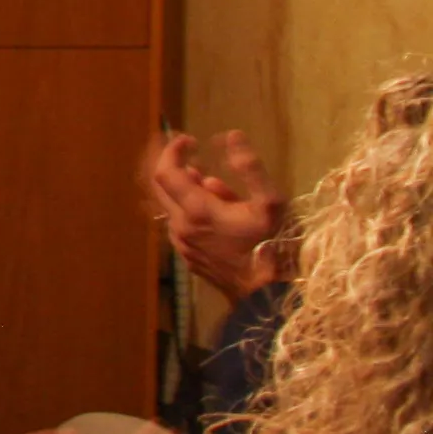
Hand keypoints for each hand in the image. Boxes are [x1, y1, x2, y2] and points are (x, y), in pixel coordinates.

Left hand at [147, 129, 282, 301]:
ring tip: (204, 174)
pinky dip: (186, 205)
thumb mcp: (271, 204)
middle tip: (186, 149)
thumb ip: (250, 168)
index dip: (172, 150)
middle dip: (170, 162)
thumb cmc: (273, 247)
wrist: (267, 297)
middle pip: (159, 186)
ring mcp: (182, 244)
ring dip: (181, 185)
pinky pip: (179, 222)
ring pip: (169, 205)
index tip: (189, 139)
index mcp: (197, 211)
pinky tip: (211, 204)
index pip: (165, 171)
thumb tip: (232, 136)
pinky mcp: (189, 256)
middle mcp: (181, 227)